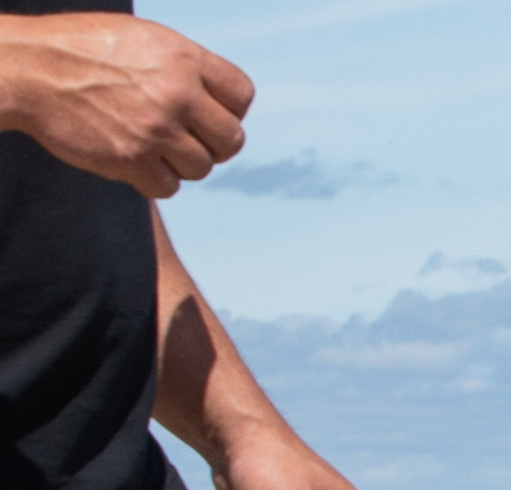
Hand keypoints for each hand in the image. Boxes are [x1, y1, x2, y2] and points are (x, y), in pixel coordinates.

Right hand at [0, 15, 253, 197]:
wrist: (26, 67)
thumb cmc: (80, 49)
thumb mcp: (141, 38)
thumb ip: (184, 65)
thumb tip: (220, 100)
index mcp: (184, 57)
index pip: (242, 95)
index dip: (229, 109)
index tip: (206, 113)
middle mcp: (177, 93)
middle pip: (231, 140)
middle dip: (212, 144)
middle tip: (183, 138)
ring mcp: (155, 129)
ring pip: (201, 168)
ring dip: (180, 163)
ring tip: (151, 145)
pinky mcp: (131, 160)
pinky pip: (169, 188)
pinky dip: (154, 180)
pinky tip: (133, 160)